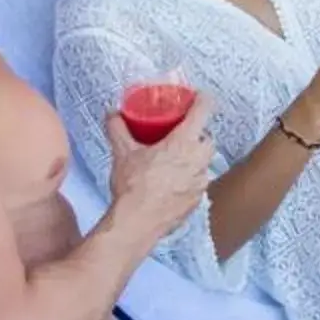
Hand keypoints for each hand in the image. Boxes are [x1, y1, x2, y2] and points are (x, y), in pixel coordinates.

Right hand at [104, 93, 215, 232]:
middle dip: (197, 133)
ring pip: (204, 162)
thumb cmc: (133, 186)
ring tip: (174, 160)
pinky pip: (198, 183)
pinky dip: (189, 179)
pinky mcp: (198, 200)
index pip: (205, 109)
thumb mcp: (122, 152)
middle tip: (179, 134)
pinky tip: (173, 183)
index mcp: (185, 141)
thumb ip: (117, 128)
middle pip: (207, 137)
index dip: (203, 99)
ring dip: (193, 158)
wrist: (137, 222)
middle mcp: (199, 160)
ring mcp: (201, 181)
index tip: (197, 97)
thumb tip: (112, 114)